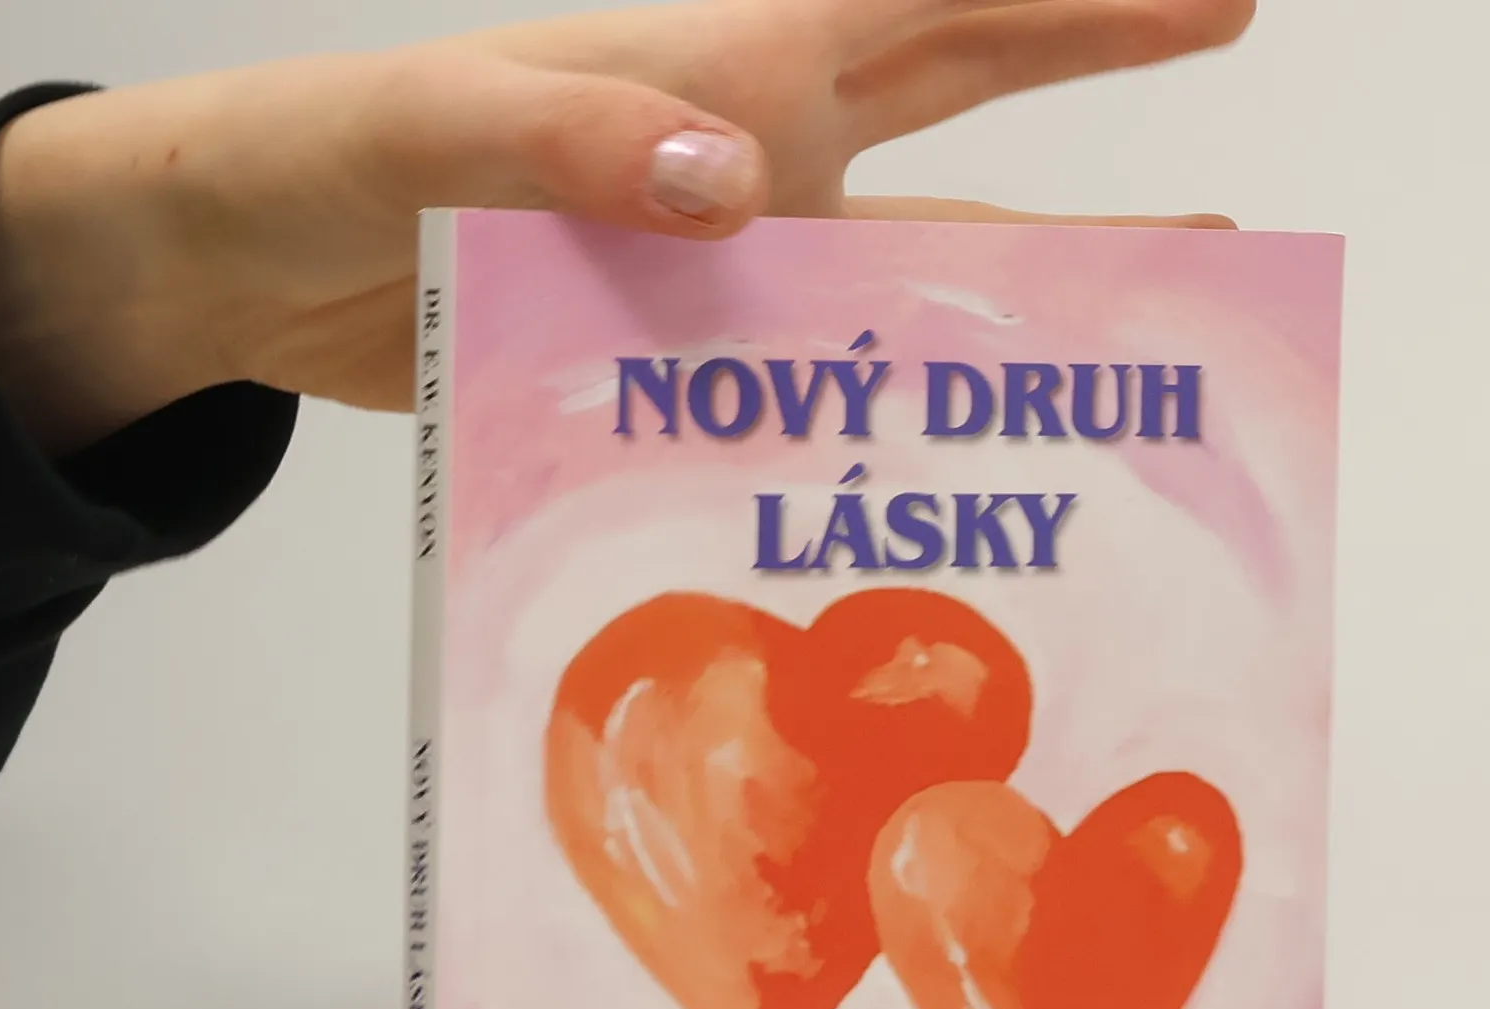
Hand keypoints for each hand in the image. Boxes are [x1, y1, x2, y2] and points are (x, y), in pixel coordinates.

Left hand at [0, 0, 1252, 452]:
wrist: (258, 270)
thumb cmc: (329, 155)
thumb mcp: (429, 123)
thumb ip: (562, 134)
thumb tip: (728, 178)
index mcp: (726, 65)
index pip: (939, 11)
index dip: (1080, 0)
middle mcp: (757, 157)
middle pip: (965, 114)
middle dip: (1098, 97)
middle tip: (1230, 116)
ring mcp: (734, 262)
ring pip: (908, 284)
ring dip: (1015, 317)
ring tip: (1123, 362)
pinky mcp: (693, 355)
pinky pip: (816, 386)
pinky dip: (881, 428)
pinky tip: (940, 481)